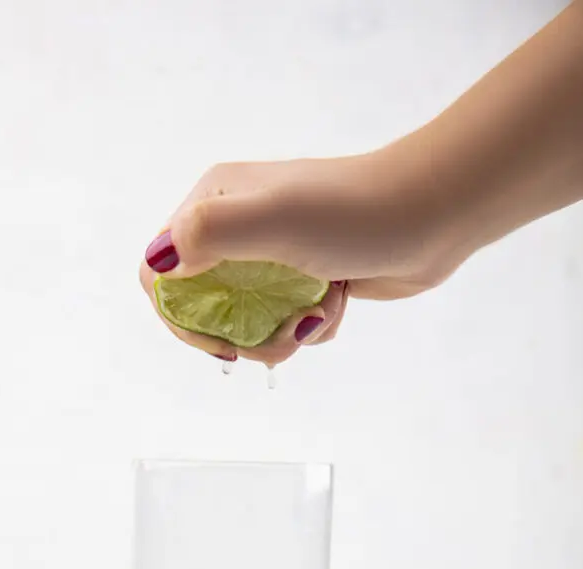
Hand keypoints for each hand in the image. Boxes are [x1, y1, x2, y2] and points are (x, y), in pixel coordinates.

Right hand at [139, 151, 457, 365]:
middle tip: (279, 341)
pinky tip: (337, 304)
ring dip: (281, 335)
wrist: (432, 215)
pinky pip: (286, 323)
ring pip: (248, 323)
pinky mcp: (305, 279)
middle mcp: (236, 228)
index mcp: (214, 205)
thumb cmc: (353, 213)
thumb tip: (157, 263)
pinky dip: (310, 326)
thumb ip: (209, 235)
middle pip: (205, 308)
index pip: (161, 272)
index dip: (179, 318)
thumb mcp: (274, 220)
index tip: (219, 342)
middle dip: (240, 337)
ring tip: (316, 318)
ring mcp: (271, 256)